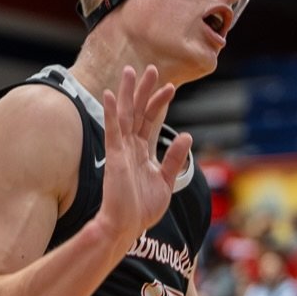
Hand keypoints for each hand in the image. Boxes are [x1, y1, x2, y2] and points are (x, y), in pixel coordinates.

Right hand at [98, 65, 192, 248]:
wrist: (126, 227)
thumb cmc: (142, 209)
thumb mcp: (166, 182)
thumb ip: (174, 158)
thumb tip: (186, 135)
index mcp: (142, 152)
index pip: (151, 121)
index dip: (160, 103)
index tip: (169, 86)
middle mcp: (130, 147)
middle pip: (137, 112)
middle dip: (144, 90)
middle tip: (150, 68)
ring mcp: (121, 150)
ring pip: (125, 114)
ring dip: (128, 93)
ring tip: (131, 71)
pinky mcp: (114, 156)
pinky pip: (112, 129)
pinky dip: (110, 111)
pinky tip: (110, 94)